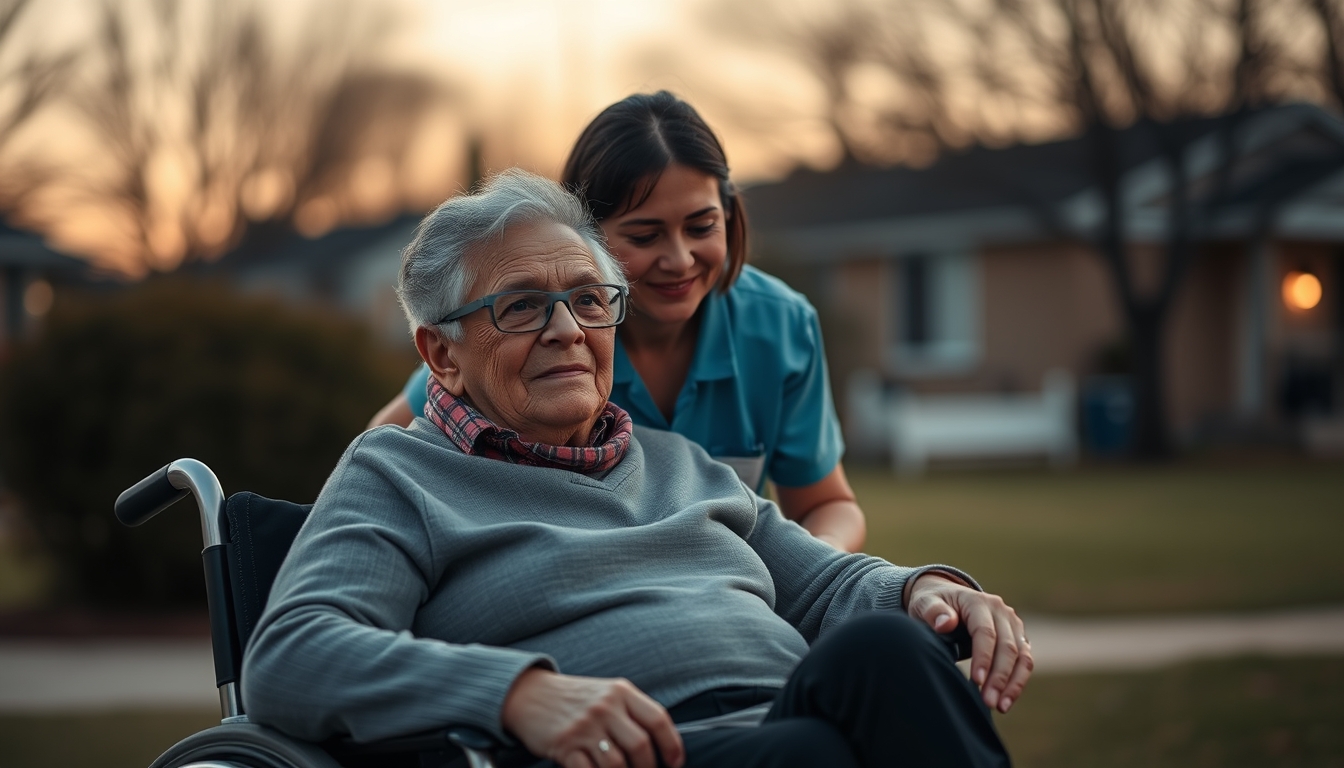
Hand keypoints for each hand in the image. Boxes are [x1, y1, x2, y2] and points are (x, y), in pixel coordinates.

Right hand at [501, 668, 684, 767]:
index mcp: (621, 692)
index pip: (658, 719)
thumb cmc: (576, 699)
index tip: (676, 763)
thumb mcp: (607, 694)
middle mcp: (605, 707)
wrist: (529, 694)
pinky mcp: (564, 745)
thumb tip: (661, 746)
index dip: (672, 745)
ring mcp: (584, 726)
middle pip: (640, 745)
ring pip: (617, 764)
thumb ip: (632, 713)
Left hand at [905, 573, 1032, 713]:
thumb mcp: (924, 603)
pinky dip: (1018, 682)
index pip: (985, 632)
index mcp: (978, 602)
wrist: (946, 598)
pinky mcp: (1018, 638)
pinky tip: (1005, 701)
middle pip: (1007, 647)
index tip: (976, 682)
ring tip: (1000, 707)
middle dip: (999, 677)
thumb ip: (933, 612)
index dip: (983, 658)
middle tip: (988, 702)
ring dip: (1013, 684)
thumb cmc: (932, 604)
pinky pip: (1024, 661)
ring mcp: (1012, 624)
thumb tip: (945, 624)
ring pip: (1022, 656)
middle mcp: (1001, 611)